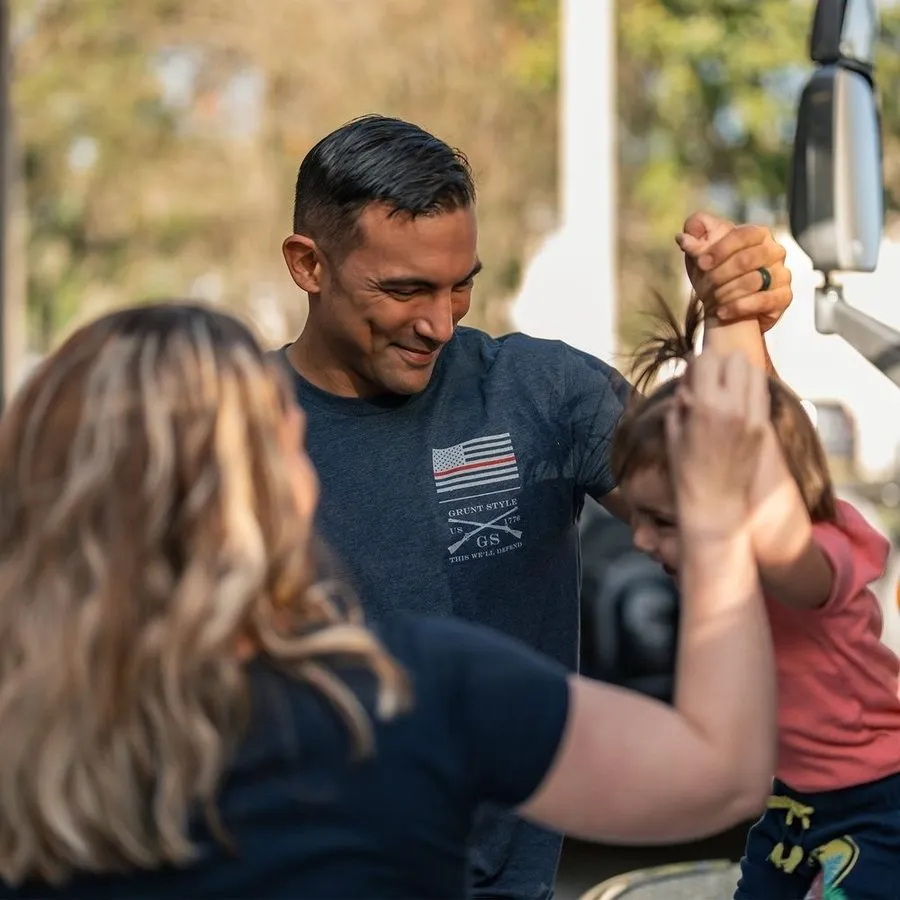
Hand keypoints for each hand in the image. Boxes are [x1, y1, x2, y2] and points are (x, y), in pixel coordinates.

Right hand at [667, 351, 769, 531]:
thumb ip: (682, 400)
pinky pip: (762, 392)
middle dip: (720, 364)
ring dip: (738, 374)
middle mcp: (734, 404)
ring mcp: (754, 414)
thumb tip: (690, 380)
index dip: (696, 363)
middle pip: (735, 359)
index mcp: (706, 405)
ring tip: (726, 390)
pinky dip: (750, 390)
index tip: (691, 376)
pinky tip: (738, 404)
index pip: (706, 359)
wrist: (715, 503)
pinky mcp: (765, 425)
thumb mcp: (673, 432)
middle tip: (710, 382)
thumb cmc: (685, 471)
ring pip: (754, 371)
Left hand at [676, 212, 791, 331]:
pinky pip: (763, 301)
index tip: (701, 263)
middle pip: (747, 259)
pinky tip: (721, 312)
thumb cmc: (714, 274)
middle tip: (704, 287)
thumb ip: (694, 238)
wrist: (725, 306)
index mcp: (757, 234)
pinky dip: (738, 307)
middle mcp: (774, 251)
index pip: (742, 235)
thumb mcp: (700, 254)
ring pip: (754, 281)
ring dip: (727, 292)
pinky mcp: (783, 297)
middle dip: (720, 274)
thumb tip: (683, 236)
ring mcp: (782, 274)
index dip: (720, 249)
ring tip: (712, 301)